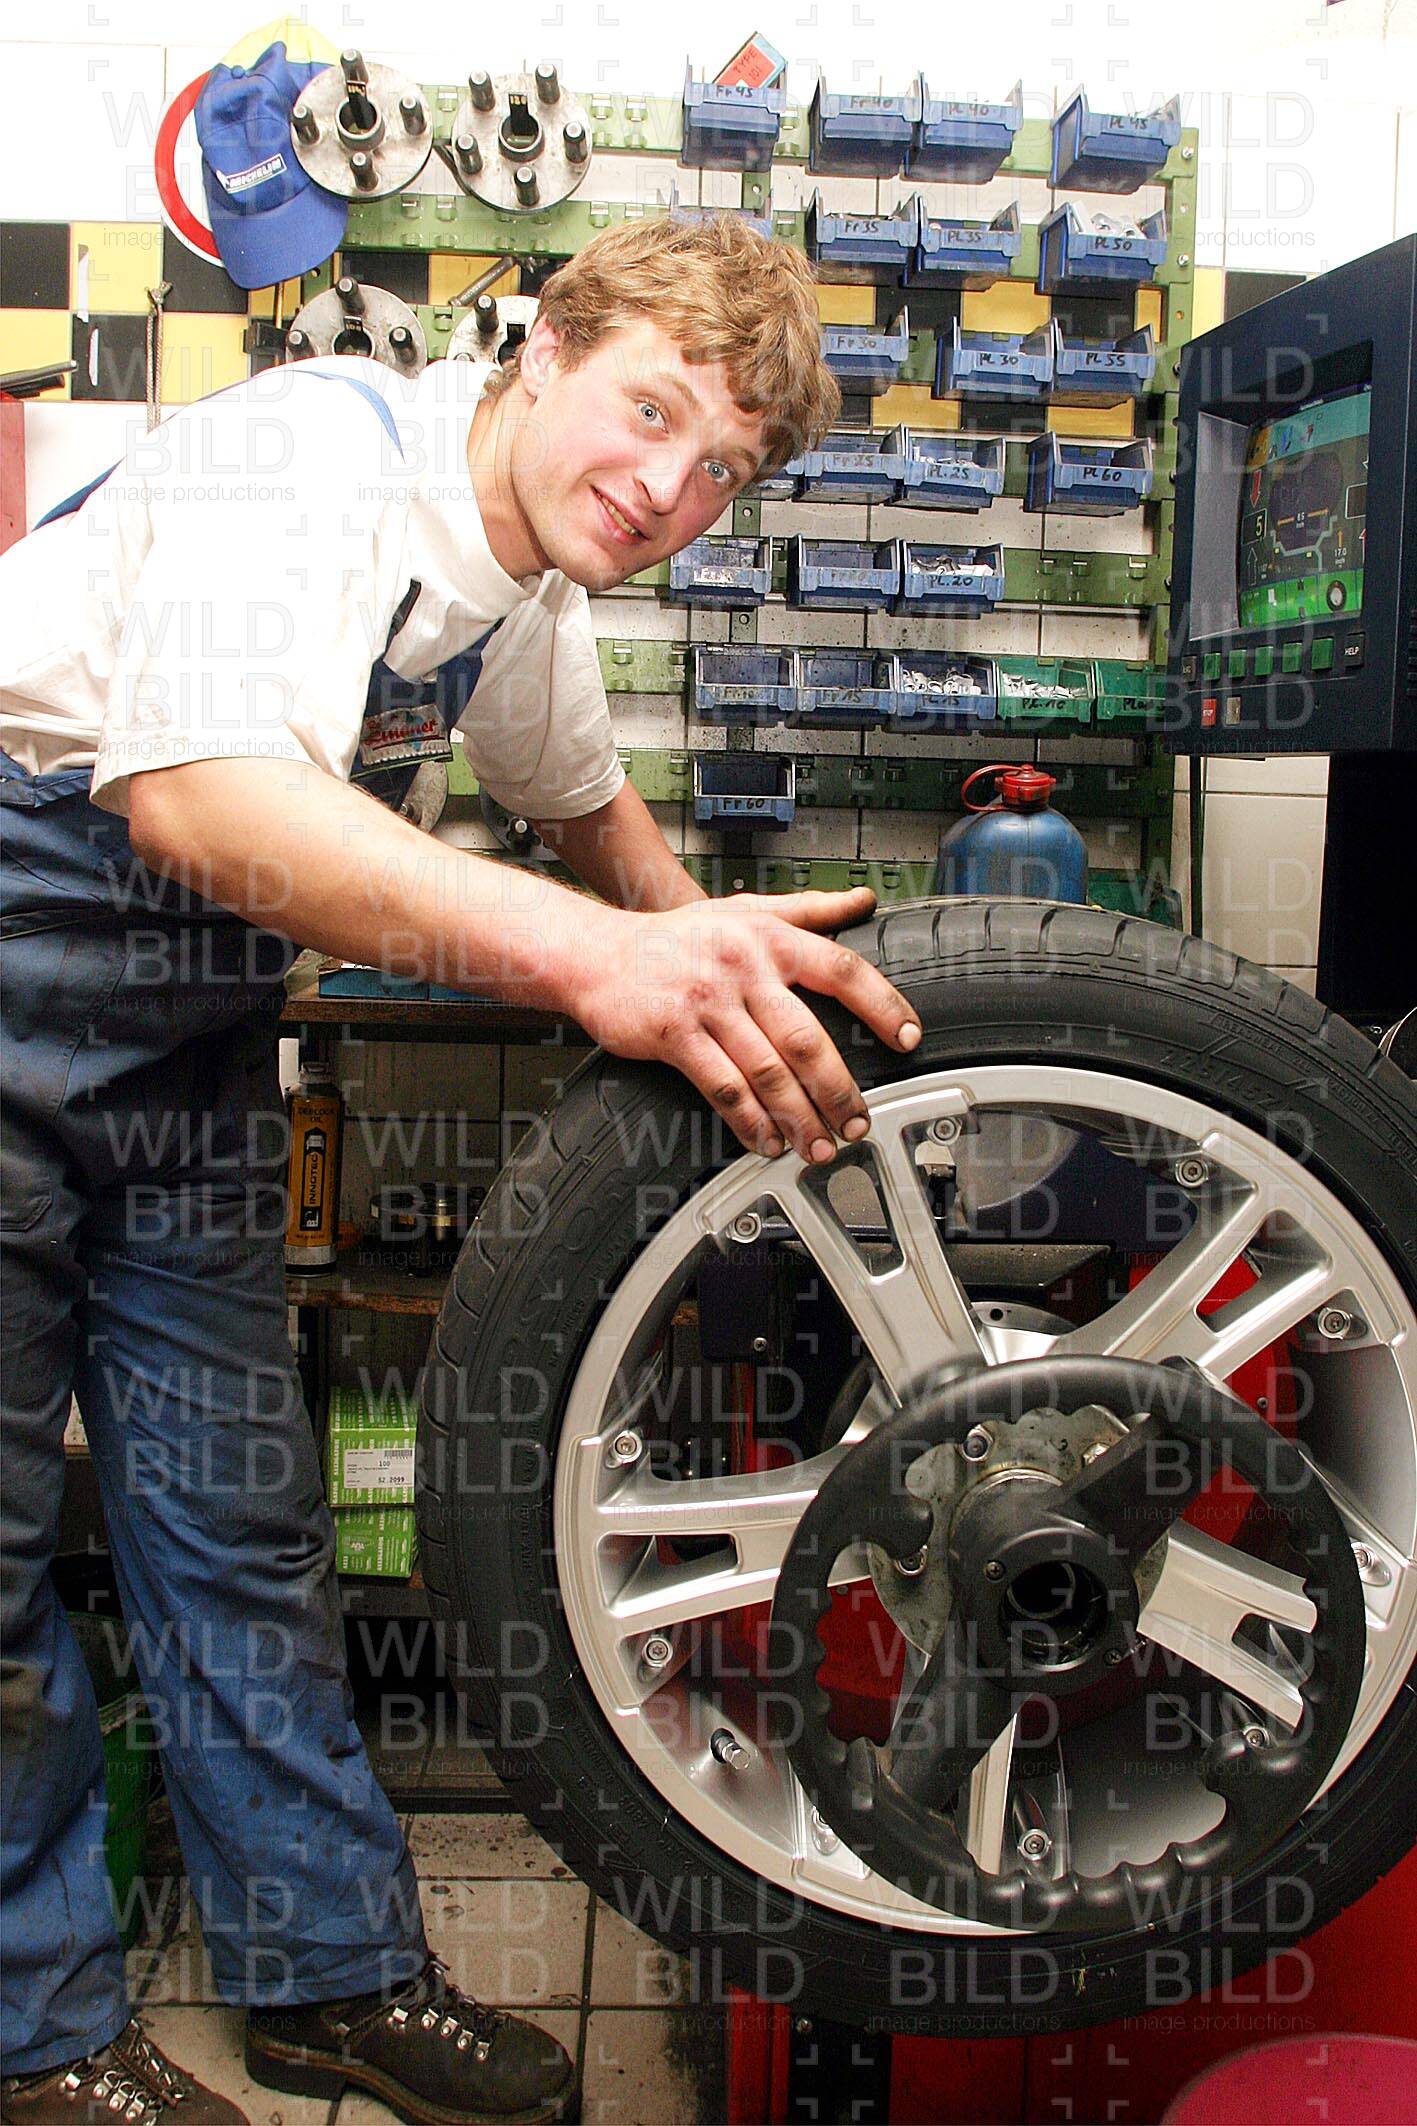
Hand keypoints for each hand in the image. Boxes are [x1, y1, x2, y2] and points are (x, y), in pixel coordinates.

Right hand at [574, 887, 922, 1160]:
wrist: (594, 953)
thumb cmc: (673, 938)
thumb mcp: (742, 909)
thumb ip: (806, 908)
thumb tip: (861, 901)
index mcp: (768, 936)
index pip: (842, 968)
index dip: (882, 1005)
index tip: (908, 1039)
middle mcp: (742, 966)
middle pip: (806, 1037)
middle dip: (838, 1089)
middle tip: (858, 1121)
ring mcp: (707, 1001)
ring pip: (767, 1071)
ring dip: (799, 1117)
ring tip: (819, 1145)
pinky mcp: (673, 1034)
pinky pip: (723, 1087)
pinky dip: (749, 1122)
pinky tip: (766, 1141)